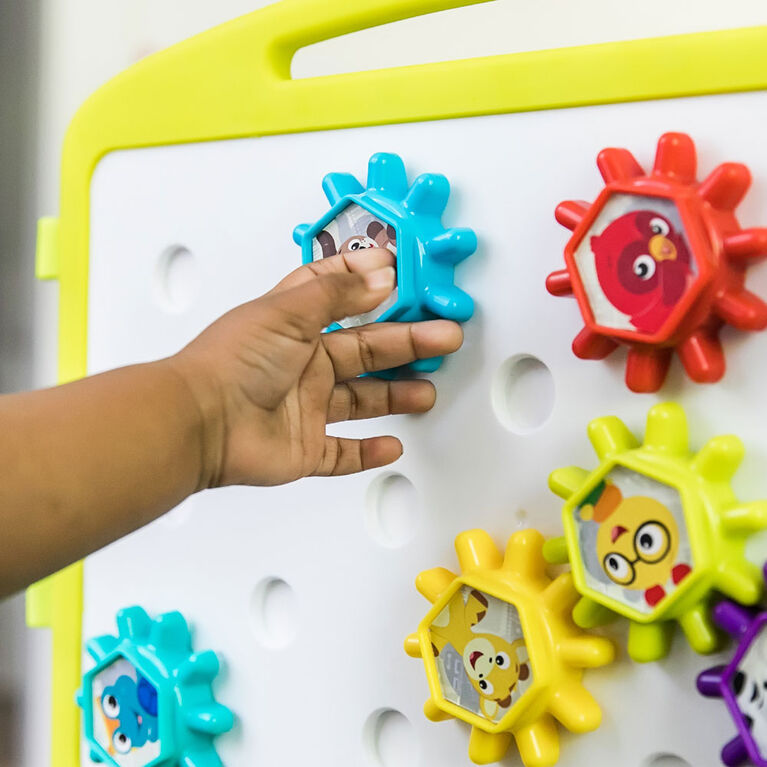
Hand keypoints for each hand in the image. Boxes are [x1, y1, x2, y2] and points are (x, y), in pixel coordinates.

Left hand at [170, 249, 463, 486]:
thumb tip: (379, 276)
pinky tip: (390, 445)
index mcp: (295, 326)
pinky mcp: (304, 449)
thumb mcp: (288, 312)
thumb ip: (338, 294)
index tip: (404, 280)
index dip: (370, 286)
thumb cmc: (231, 363)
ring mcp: (304, 409)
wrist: (201, 423)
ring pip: (361, 400)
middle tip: (444, 338)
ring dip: (396, 395)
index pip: (339, 298)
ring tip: (427, 390)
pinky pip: (342, 452)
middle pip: (366, 351)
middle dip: (408, 343)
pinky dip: (367, 452)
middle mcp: (302, 365)